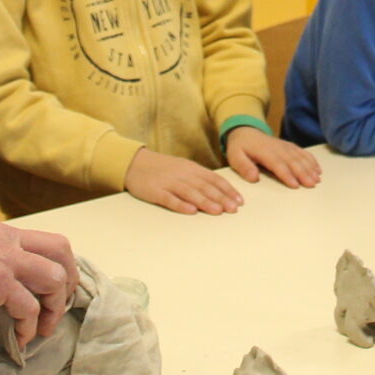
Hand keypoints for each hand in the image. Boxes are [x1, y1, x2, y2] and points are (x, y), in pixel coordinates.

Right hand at [0, 204, 74, 345]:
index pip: (21, 237)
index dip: (29, 260)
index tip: (25, 281)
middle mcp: (4, 237)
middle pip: (58, 247)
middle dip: (68, 274)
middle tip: (61, 298)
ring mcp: (6, 258)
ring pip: (55, 277)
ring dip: (56, 304)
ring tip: (47, 327)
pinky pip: (29, 308)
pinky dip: (30, 326)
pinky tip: (22, 339)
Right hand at [128, 147, 244, 214]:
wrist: (135, 163)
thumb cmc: (163, 169)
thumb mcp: (184, 169)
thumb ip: (200, 179)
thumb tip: (220, 192)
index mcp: (192, 169)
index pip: (214, 180)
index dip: (228, 190)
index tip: (239, 201)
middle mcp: (183, 174)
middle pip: (205, 187)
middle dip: (221, 198)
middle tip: (233, 209)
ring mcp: (169, 182)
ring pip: (190, 192)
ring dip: (205, 202)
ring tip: (218, 211)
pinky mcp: (156, 191)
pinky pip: (170, 199)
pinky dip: (181, 205)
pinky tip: (191, 211)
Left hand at [227, 127, 322, 188]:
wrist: (245, 131)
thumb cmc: (240, 147)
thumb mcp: (235, 157)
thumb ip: (244, 167)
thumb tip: (254, 177)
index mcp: (264, 151)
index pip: (277, 164)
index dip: (287, 174)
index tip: (295, 185)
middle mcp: (277, 148)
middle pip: (292, 161)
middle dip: (303, 173)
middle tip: (312, 184)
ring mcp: (285, 146)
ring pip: (300, 157)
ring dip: (309, 168)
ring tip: (317, 179)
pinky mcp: (289, 146)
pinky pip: (302, 152)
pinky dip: (311, 160)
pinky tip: (318, 169)